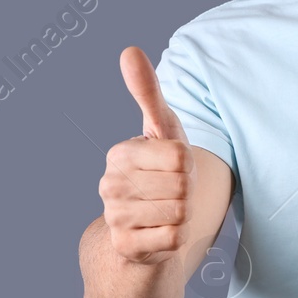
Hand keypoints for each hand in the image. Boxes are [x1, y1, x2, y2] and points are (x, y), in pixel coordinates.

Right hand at [99, 46, 193, 265]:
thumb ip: (147, 92)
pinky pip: (175, 239)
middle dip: (186, 190)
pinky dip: (178, 238)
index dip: (188, 164)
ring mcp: (115, 218)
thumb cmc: (160, 171)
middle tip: (171, 192)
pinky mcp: (126, 247)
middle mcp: (109, 185)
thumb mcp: (161, 129)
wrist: (144, 227)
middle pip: (182, 186)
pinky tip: (160, 233)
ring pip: (180, 213)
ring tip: (166, 210)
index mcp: (118, 154)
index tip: (174, 169)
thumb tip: (129, 50)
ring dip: (183, 214)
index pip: (180, 156)